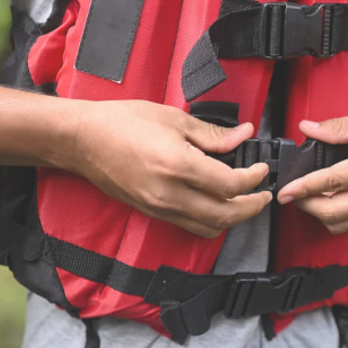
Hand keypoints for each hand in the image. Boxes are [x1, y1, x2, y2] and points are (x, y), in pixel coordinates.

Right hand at [63, 99, 271, 238]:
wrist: (83, 140)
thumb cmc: (122, 123)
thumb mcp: (173, 119)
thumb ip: (213, 134)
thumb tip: (243, 135)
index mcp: (178, 165)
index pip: (230, 185)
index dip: (254, 179)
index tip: (261, 169)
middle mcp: (170, 194)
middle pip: (225, 216)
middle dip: (252, 208)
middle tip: (264, 195)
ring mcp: (159, 207)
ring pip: (208, 228)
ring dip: (232, 219)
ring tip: (244, 201)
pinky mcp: (152, 212)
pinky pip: (190, 226)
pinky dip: (210, 221)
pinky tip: (215, 204)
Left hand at [277, 107, 347, 233]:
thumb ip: (340, 126)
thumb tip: (308, 129)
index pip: (335, 182)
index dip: (305, 187)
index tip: (285, 191)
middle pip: (334, 213)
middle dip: (306, 205)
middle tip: (291, 191)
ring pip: (340, 224)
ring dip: (317, 213)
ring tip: (306, 194)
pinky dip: (333, 215)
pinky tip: (326, 199)